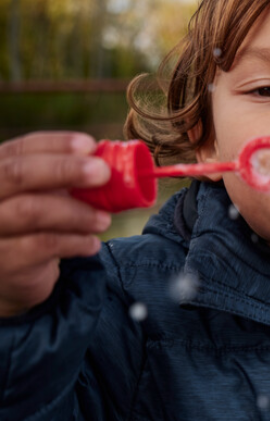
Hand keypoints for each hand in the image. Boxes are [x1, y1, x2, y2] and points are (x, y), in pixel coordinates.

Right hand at [0, 132, 110, 316]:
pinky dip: (74, 242)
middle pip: (18, 174)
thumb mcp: (45, 196)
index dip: (56, 145)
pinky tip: (92, 244)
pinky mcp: (2, 260)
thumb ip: (67, 180)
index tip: (90, 145)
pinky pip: (42, 245)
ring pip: (31, 210)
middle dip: (65, 170)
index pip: (20, 150)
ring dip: (77, 212)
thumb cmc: (33, 225)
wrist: (12, 274)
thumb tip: (108, 163)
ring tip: (104, 220)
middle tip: (104, 172)